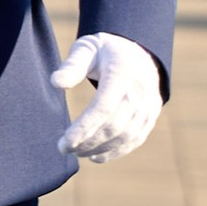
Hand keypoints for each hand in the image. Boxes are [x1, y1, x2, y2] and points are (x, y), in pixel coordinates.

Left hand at [51, 30, 163, 163]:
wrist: (139, 53)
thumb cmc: (106, 52)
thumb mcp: (87, 48)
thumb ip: (72, 65)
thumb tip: (55, 82)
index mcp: (122, 74)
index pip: (103, 107)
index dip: (84, 128)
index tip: (65, 142)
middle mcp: (139, 93)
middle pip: (113, 126)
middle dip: (87, 142)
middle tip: (64, 149)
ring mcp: (148, 107)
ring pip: (124, 137)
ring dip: (99, 149)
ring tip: (77, 153)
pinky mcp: (151, 117)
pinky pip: (135, 140)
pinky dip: (115, 152)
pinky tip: (96, 157)